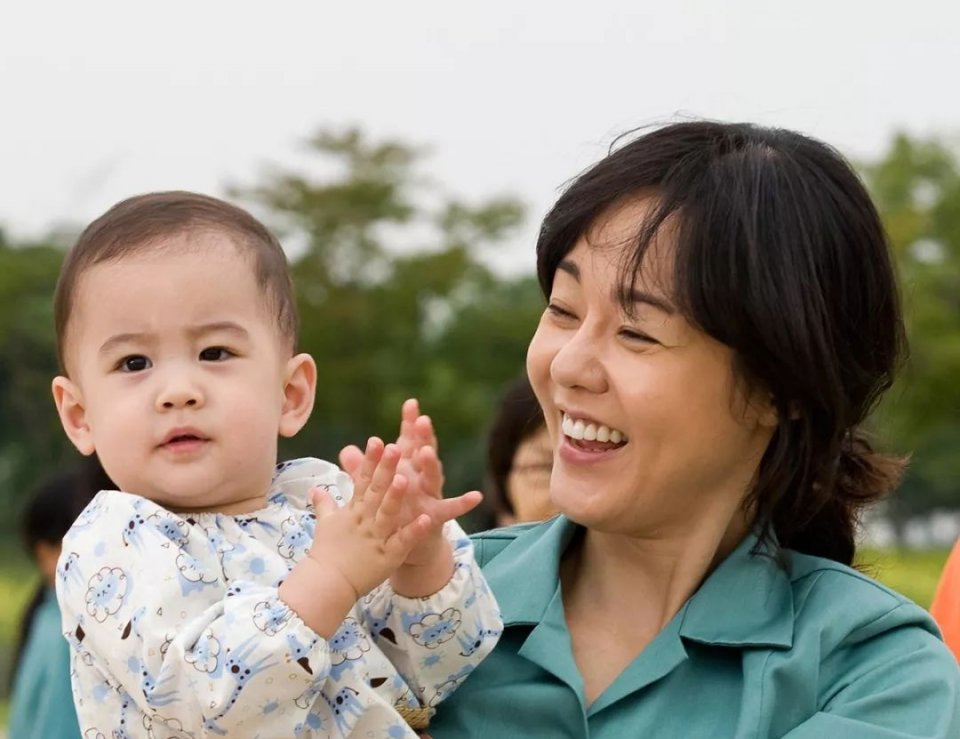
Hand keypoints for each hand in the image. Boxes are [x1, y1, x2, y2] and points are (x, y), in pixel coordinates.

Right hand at [311, 439, 434, 596]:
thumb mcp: (325, 524)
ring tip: (406, 479)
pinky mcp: (388, 557)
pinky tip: (426, 519)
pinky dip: (413, 531)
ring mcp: (376, 538)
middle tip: (395, 447)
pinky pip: (402, 542)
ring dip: (396, 497)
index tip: (376, 440)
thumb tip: (315, 487)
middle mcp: (364, 521)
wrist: (325, 585)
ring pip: (387, 514)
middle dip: (385, 469)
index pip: (362, 481)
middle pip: (376, 492)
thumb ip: (325, 503)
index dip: (369, 461)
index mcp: (353, 511)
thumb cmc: (327, 554)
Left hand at [340, 400, 482, 594]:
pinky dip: (463, 503)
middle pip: (422, 453)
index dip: (410, 423)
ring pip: (433, 477)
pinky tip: (476, 497)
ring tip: (427, 453)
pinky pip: (450, 509)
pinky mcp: (436, 515)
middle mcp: (420, 477)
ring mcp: (429, 495)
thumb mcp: (376, 490)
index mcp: (405, 468)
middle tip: (422, 420)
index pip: (407, 441)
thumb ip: (364, 470)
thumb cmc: (394, 510)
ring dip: (432, 465)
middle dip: (423, 437)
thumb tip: (348, 451)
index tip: (411, 403)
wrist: (407, 545)